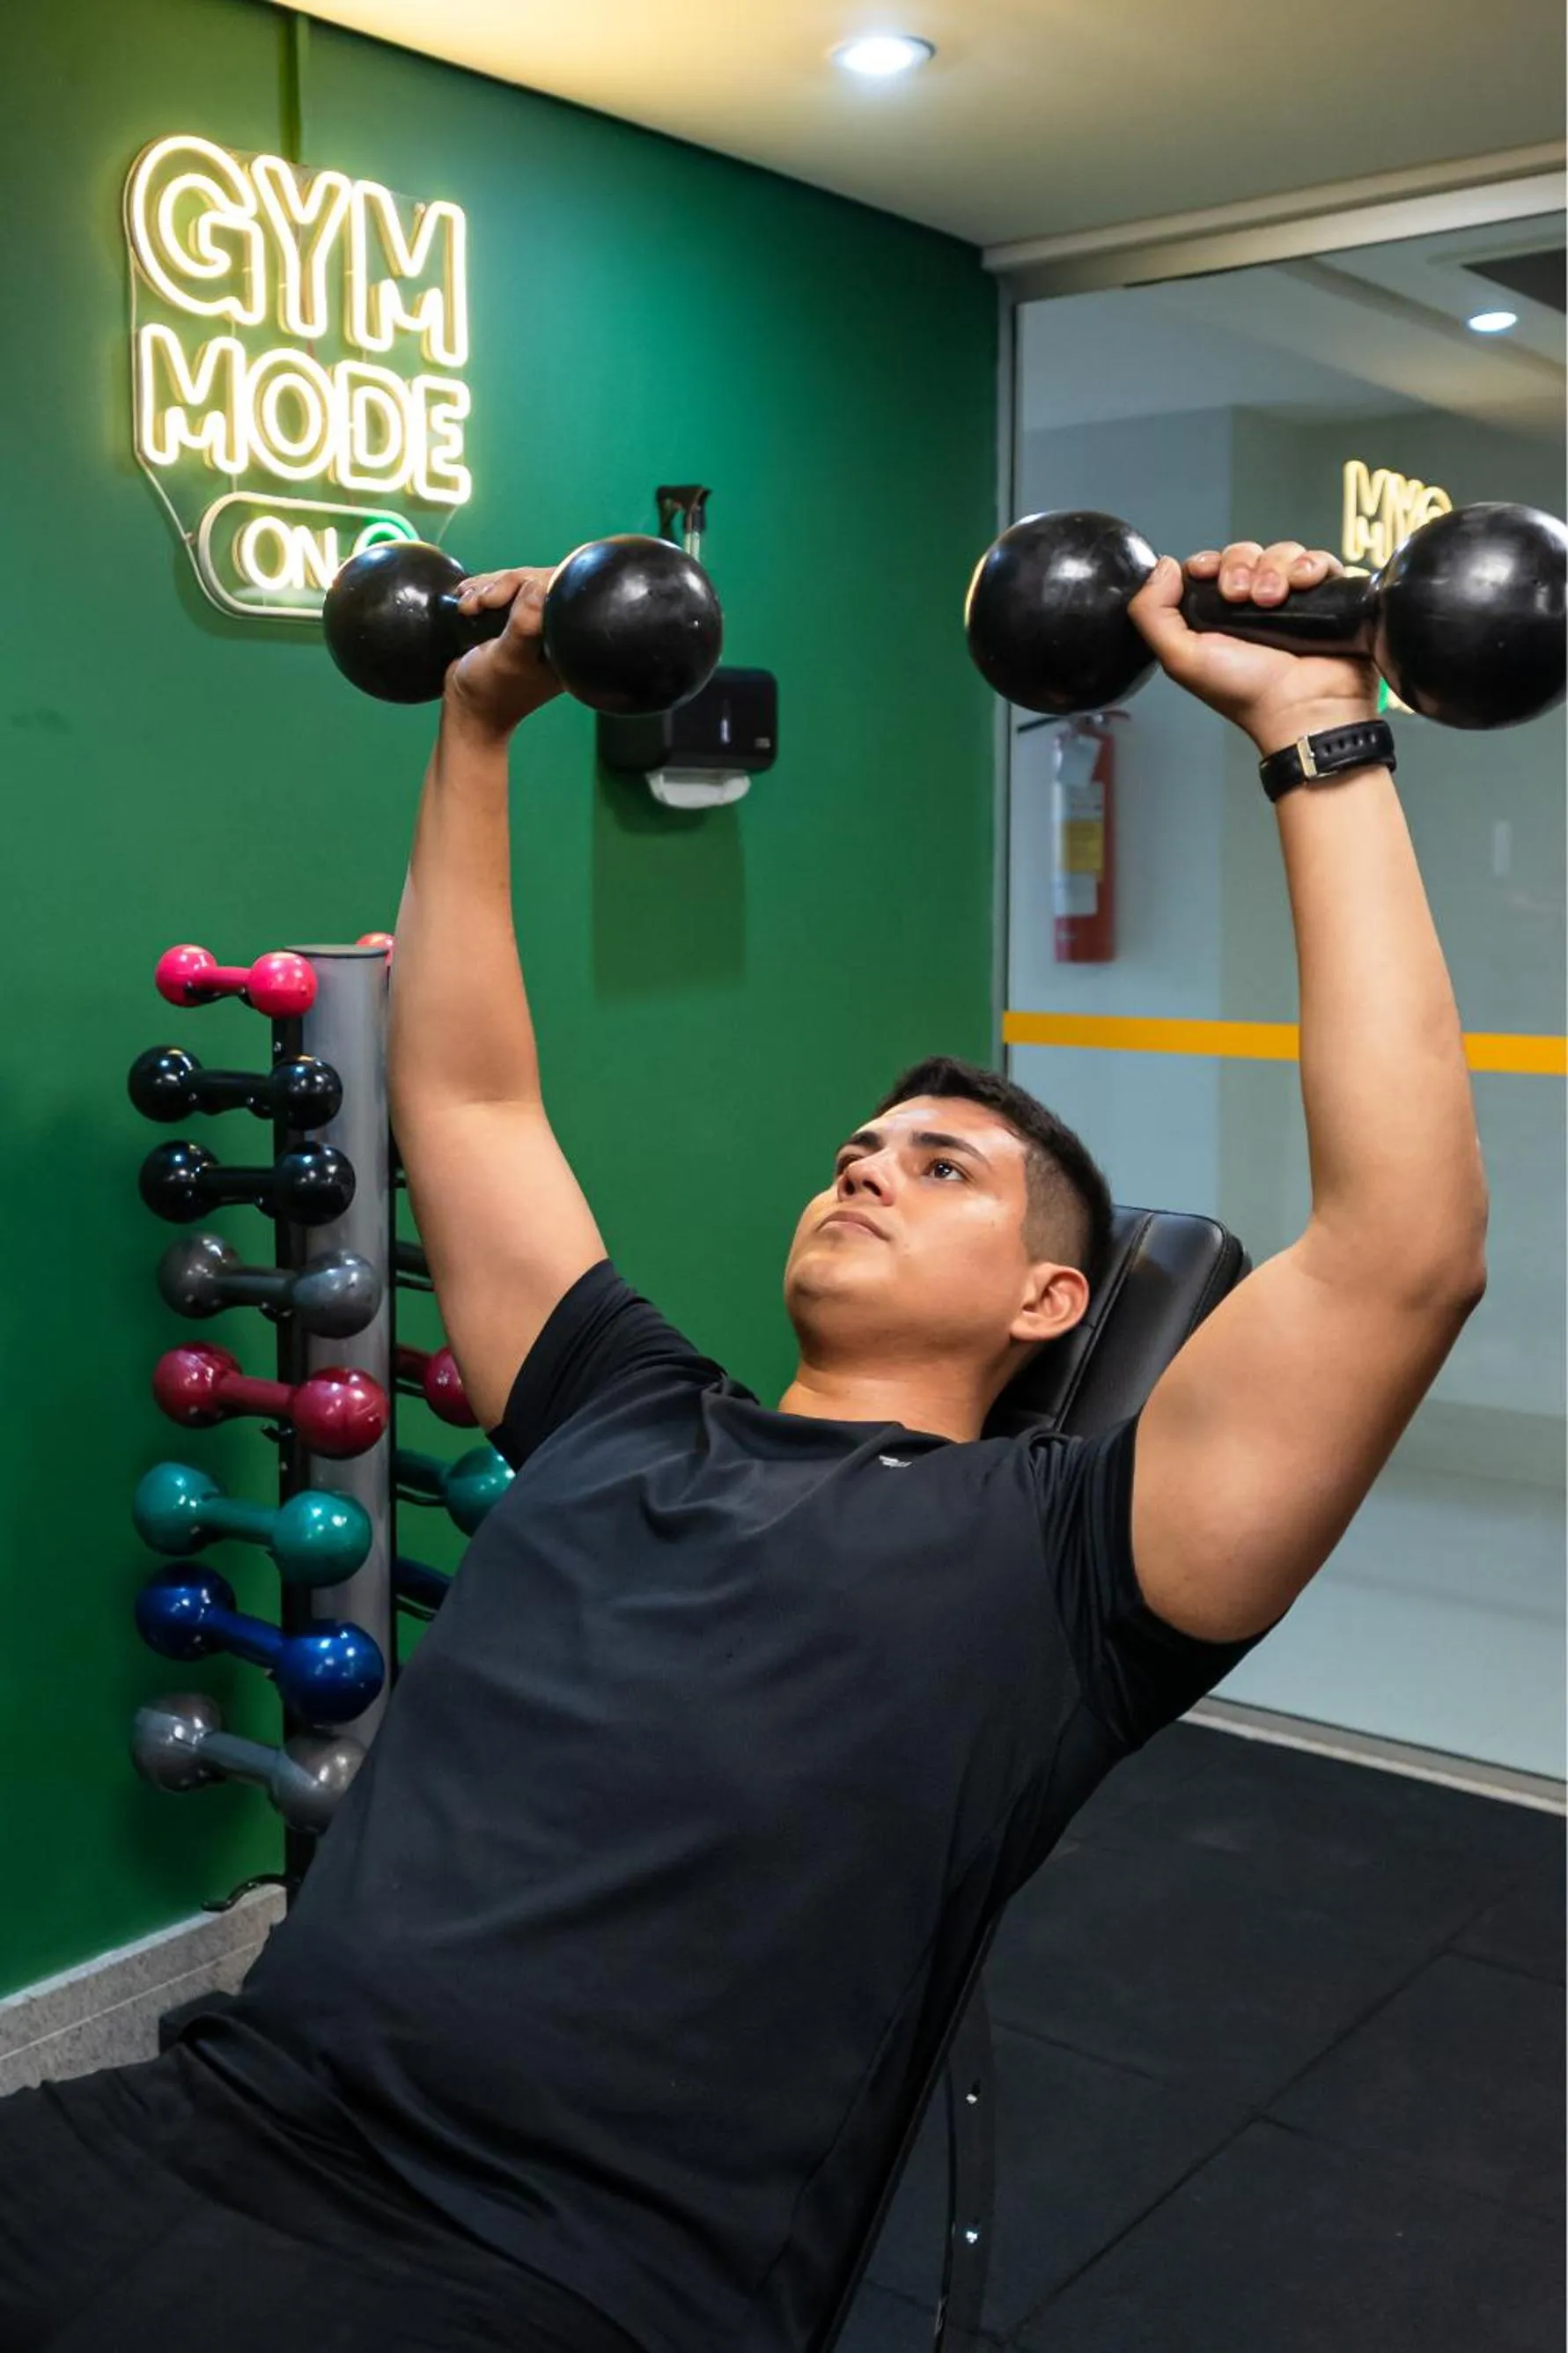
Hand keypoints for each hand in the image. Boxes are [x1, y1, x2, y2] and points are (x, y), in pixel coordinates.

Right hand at [443, 567, 563, 737]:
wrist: (466, 709)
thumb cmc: (490, 691)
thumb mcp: (508, 658)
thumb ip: (525, 624)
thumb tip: (537, 586)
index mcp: (565, 642)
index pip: (558, 591)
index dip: (528, 583)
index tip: (496, 598)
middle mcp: (552, 631)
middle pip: (535, 582)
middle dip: (501, 585)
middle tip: (480, 604)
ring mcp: (531, 626)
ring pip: (515, 584)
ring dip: (485, 589)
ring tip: (468, 608)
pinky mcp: (511, 623)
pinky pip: (500, 592)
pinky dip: (480, 592)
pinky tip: (466, 602)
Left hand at [1130, 540, 1378, 754]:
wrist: (1303, 707)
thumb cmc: (1245, 692)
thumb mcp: (1182, 659)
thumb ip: (1153, 614)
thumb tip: (1161, 567)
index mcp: (1217, 618)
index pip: (1210, 566)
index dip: (1208, 563)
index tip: (1208, 574)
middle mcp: (1252, 606)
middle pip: (1244, 554)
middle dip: (1241, 566)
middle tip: (1244, 597)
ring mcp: (1291, 600)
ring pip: (1281, 553)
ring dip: (1275, 568)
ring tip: (1274, 600)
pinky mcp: (1326, 597)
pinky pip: (1318, 561)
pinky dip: (1310, 564)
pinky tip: (1304, 583)